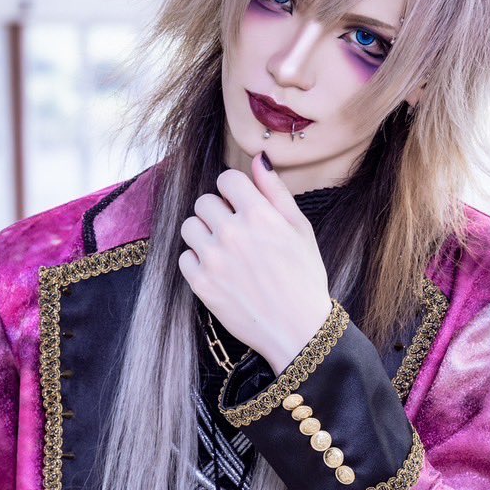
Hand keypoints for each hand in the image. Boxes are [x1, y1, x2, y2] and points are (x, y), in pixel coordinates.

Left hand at [179, 152, 333, 374]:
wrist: (298, 330)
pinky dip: (197, 262)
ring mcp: (213, 259)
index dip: (235, 192)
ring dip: (203, 234)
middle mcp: (232, 232)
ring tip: (224, 251)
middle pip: (205, 202)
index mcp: (259, 214)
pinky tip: (218, 272)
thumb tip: (259, 160)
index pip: (227, 179)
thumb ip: (276, 192)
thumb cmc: (305, 278)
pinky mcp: (201, 284)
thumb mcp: (300, 230)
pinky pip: (184, 258)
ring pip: (189, 227)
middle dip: (218, 212)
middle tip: (235, 233)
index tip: (242, 207)